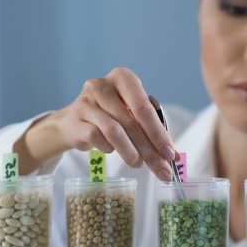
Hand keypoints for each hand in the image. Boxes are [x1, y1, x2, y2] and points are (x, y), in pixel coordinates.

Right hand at [52, 67, 175, 180]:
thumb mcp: (132, 115)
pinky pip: (96, 137)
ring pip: (114, 130)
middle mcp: (102, 85)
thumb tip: (174, 155)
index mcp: (123, 78)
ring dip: (129, 151)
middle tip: (160, 167)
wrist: (73, 121)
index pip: (144, 107)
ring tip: (137, 164)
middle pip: (131, 120)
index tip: (170, 154)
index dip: (158, 132)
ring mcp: (86, 101)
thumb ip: (152, 131)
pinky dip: (108, 147)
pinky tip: (112, 150)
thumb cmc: (109, 116)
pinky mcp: (75, 119)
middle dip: (148, 148)